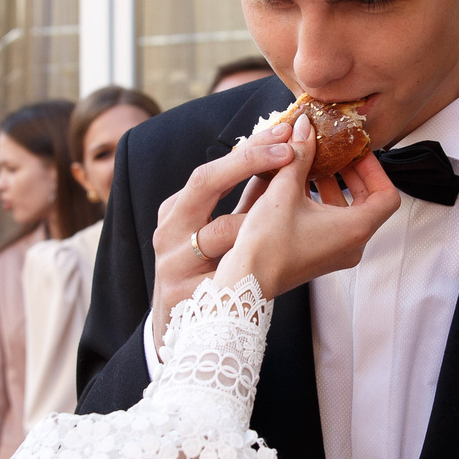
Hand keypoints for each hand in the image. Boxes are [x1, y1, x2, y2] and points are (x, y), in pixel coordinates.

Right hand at [148, 134, 304, 333]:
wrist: (186, 326)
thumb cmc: (208, 268)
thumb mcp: (224, 225)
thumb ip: (252, 191)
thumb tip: (289, 150)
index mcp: (174, 211)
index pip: (210, 167)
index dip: (247, 148)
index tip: (283, 132)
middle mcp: (166, 233)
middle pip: (206, 182)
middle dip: (252, 161)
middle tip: (292, 147)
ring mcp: (173, 264)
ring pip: (222, 229)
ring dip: (258, 215)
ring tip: (292, 205)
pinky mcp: (184, 294)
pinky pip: (228, 268)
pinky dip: (252, 255)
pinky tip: (276, 247)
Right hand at [215, 117, 401, 297]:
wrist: (246, 280)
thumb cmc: (267, 243)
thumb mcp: (284, 190)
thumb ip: (300, 155)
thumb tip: (305, 127)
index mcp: (355, 229)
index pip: (388, 196)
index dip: (375, 170)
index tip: (356, 153)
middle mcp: (353, 245)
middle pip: (370, 203)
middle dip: (353, 174)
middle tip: (335, 153)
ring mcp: (338, 253)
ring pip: (351, 213)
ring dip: (335, 187)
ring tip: (313, 165)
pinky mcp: (322, 257)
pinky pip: (335, 225)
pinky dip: (325, 203)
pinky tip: (300, 186)